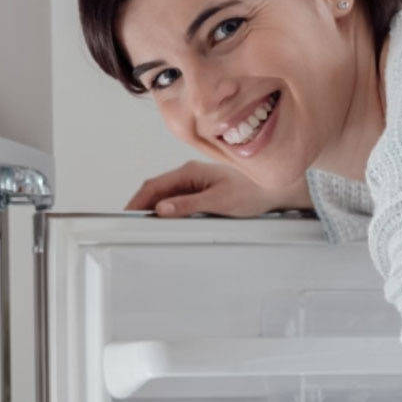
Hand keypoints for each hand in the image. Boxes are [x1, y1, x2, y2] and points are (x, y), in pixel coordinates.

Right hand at [125, 159, 311, 217]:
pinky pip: (176, 202)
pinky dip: (166, 213)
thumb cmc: (251, 192)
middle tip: (130, 227)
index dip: (137, 202)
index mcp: (190, 172)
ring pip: (164, 197)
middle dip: (141, 208)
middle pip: (155, 191)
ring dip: (153, 211)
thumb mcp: (219, 201)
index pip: (154, 186)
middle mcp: (189, 175)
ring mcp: (193, 183)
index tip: (126, 217)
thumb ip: (189, 205)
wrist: (275, 191)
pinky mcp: (199, 192)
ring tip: (145, 228)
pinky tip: (165, 224)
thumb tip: (161, 209)